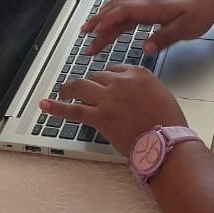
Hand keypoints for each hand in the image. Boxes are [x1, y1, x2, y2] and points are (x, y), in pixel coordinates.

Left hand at [40, 66, 186, 153]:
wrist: (167, 143)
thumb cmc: (168, 123)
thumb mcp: (160, 95)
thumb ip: (142, 89)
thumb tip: (131, 95)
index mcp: (138, 73)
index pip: (114, 70)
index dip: (108, 80)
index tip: (106, 87)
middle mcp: (121, 81)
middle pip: (97, 77)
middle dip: (92, 86)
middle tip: (89, 95)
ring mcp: (108, 98)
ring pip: (82, 87)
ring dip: (70, 89)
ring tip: (63, 92)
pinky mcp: (100, 117)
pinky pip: (74, 111)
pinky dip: (57, 108)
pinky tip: (45, 105)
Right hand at [75, 0, 213, 56]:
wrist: (210, 0)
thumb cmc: (199, 12)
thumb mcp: (185, 29)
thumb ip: (164, 38)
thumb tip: (146, 49)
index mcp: (152, 8)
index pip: (123, 13)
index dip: (108, 22)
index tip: (95, 34)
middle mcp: (146, 4)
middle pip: (116, 10)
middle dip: (98, 22)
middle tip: (85, 37)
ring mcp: (146, 6)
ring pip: (119, 11)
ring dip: (103, 20)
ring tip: (89, 31)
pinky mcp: (149, 9)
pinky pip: (126, 13)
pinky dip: (114, 19)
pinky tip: (109, 27)